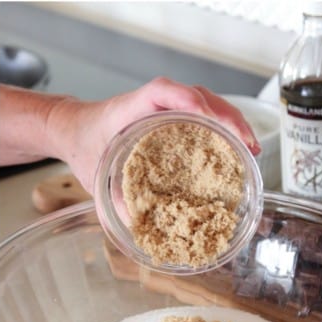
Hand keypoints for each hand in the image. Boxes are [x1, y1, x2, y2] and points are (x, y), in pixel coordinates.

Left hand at [0, 77, 259, 192]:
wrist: (72, 130)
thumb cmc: (82, 146)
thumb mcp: (93, 176)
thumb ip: (114, 201)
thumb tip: (140, 230)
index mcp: (129, 108)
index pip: (162, 91)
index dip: (187, 99)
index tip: (208, 116)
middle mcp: (151, 102)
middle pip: (197, 96)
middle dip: (226, 118)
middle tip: (247, 145)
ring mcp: (164, 106)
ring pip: (206, 103)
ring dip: (231, 122)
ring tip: (250, 148)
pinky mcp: (170, 115)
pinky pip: (201, 114)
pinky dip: (221, 127)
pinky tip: (234, 147)